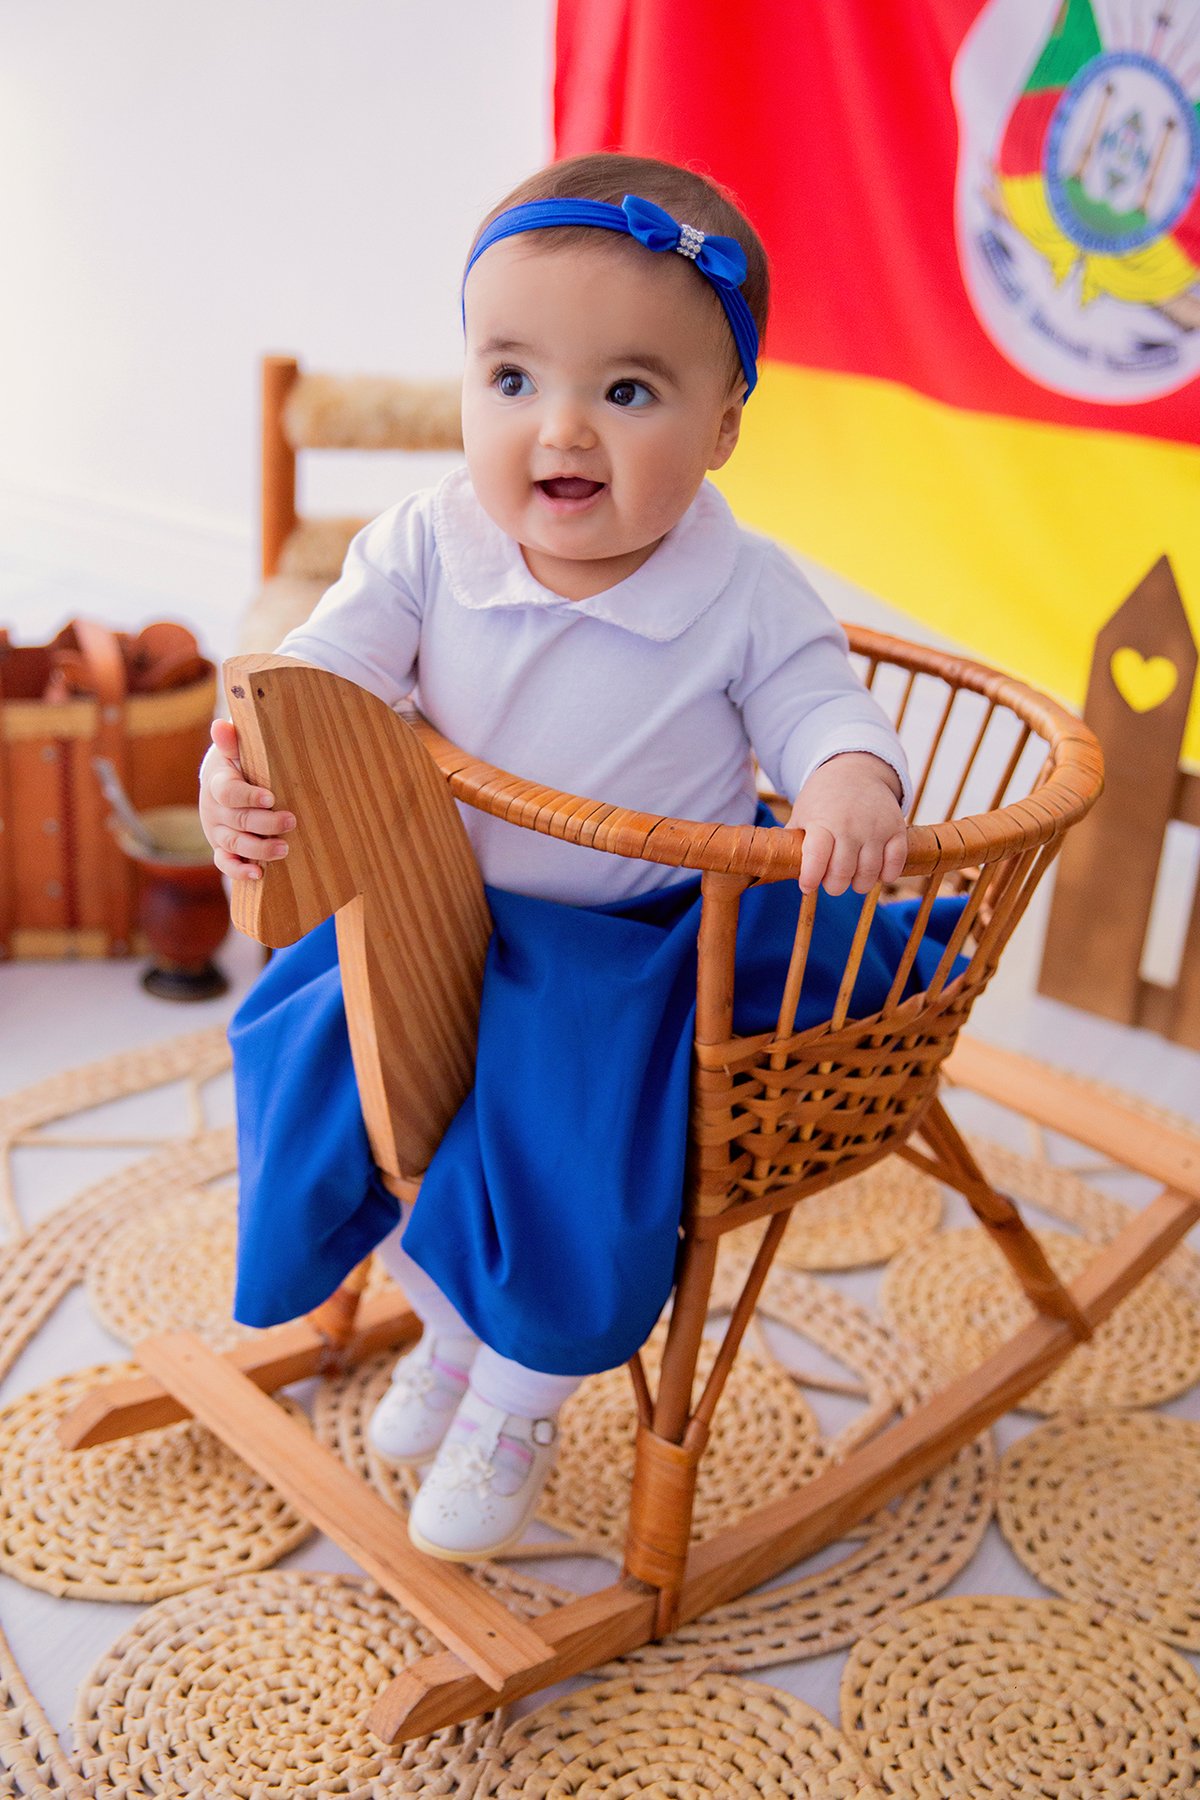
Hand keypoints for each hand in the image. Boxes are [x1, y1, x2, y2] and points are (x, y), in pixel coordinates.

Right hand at [200, 719, 294, 880]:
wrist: (223, 783)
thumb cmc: (238, 764)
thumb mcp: (235, 750)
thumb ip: (232, 741)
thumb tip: (221, 725)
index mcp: (218, 784)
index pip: (229, 793)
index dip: (248, 797)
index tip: (270, 798)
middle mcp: (215, 810)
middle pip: (237, 821)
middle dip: (264, 824)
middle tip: (290, 821)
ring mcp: (217, 831)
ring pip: (234, 844)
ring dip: (259, 849)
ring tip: (283, 849)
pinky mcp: (221, 848)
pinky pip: (225, 864)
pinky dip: (239, 871)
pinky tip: (258, 874)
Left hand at [786, 752, 907, 896]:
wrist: (856, 771)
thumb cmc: (822, 799)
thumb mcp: (802, 813)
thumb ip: (793, 840)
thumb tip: (776, 865)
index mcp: (822, 823)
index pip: (816, 858)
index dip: (811, 879)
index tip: (807, 886)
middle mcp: (850, 827)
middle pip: (842, 874)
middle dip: (834, 886)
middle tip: (831, 881)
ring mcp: (875, 829)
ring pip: (868, 875)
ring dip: (858, 884)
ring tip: (852, 876)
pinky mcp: (896, 830)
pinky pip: (894, 865)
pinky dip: (886, 875)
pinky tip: (876, 870)